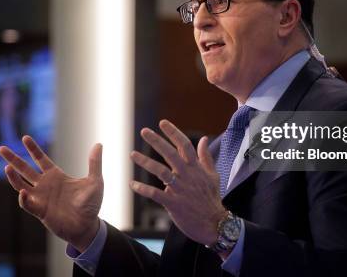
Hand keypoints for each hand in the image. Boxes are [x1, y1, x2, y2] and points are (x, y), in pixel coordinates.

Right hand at [0, 136, 103, 252]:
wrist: (87, 226)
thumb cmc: (91, 204)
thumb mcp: (95, 181)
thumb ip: (94, 163)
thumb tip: (98, 144)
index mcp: (56, 175)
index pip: (41, 159)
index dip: (33, 149)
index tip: (25, 138)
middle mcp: (45, 185)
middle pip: (25, 169)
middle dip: (14, 159)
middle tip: (2, 148)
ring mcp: (41, 198)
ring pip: (21, 185)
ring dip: (13, 177)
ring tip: (7, 167)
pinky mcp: (40, 211)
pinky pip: (27, 204)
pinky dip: (23, 199)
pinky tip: (22, 192)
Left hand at [130, 120, 226, 246]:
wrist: (214, 224)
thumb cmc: (212, 198)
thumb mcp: (212, 175)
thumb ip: (206, 156)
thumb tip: (204, 138)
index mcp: (196, 168)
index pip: (185, 145)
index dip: (174, 133)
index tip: (162, 123)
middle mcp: (187, 175)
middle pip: (171, 154)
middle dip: (157, 141)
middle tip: (144, 131)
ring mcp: (180, 189)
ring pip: (161, 172)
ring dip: (146, 162)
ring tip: (132, 154)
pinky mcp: (174, 203)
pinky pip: (155, 194)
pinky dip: (143, 189)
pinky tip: (132, 185)